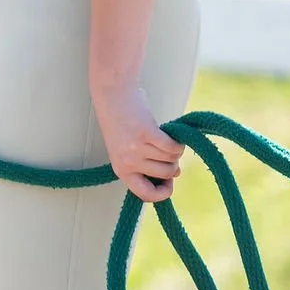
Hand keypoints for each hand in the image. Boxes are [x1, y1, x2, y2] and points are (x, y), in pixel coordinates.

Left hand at [95, 77, 183, 203]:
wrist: (112, 95)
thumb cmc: (122, 123)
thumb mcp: (128, 150)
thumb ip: (147, 165)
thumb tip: (175, 175)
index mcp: (122, 170)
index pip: (145, 195)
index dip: (162, 193)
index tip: (169, 184)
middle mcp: (128, 163)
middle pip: (166, 174)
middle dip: (173, 164)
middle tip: (167, 151)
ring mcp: (137, 149)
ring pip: (171, 159)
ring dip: (175, 150)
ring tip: (166, 139)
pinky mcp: (146, 133)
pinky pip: (173, 146)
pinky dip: (178, 142)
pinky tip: (172, 135)